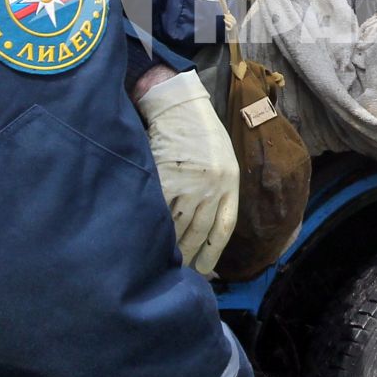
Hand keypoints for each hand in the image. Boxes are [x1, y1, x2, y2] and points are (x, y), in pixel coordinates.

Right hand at [134, 71, 238, 274]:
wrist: (178, 105)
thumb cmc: (199, 131)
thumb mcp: (221, 159)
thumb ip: (218, 189)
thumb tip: (204, 223)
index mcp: (230, 182)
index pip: (223, 228)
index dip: (213, 254)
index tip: (204, 271)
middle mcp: (214, 186)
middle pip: (199, 232)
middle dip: (187, 255)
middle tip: (176, 272)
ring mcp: (190, 183)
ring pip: (178, 226)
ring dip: (169, 246)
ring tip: (159, 261)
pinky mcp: (167, 177)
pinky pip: (160, 211)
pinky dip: (153, 227)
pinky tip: (146, 237)